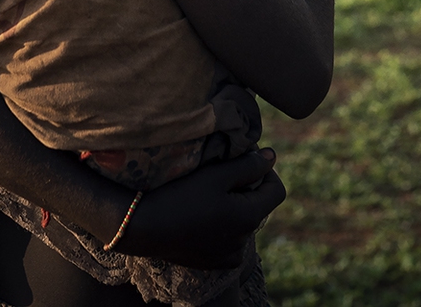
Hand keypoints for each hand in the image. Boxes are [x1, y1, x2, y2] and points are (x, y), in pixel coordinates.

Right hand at [111, 149, 285, 268]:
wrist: (144, 227)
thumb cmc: (180, 195)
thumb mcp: (216, 174)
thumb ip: (248, 165)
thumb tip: (272, 156)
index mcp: (249, 217)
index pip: (277, 191)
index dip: (266, 171)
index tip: (246, 160)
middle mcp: (244, 241)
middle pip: (258, 206)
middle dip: (246, 189)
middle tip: (220, 175)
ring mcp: (229, 255)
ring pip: (243, 224)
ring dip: (234, 208)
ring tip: (207, 197)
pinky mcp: (214, 263)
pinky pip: (229, 241)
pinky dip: (222, 227)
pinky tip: (201, 217)